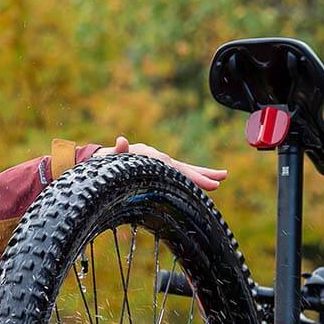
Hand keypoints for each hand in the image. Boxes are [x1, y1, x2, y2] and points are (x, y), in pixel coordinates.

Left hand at [92, 135, 227, 191]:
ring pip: (184, 169)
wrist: (101, 158)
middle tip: (218, 182)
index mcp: (148, 156)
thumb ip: (117, 151)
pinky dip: (193, 177)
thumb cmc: (103, 162)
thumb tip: (120, 140)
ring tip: (222, 177)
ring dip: (203, 174)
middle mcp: (157, 157)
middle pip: (181, 167)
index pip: (170, 166)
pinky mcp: (160, 169)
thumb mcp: (107, 158)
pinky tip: (207, 182)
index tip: (197, 180)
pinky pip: (180, 173)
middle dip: (199, 175)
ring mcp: (160, 163)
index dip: (185, 173)